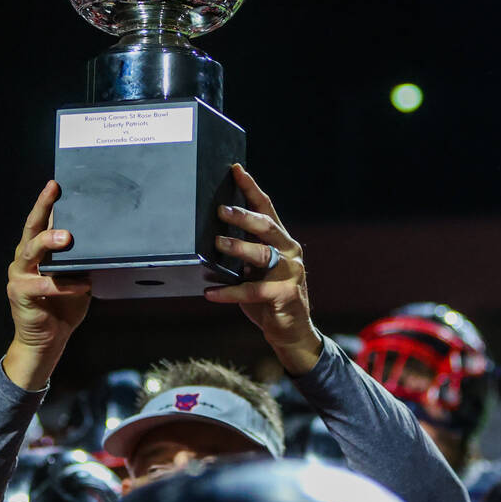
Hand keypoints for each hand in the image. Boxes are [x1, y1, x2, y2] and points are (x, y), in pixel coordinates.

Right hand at [4, 180, 90, 389]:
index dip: (47, 202)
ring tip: (67, 237)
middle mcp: (23, 259)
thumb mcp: (75, 278)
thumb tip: (104, 241)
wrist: (46, 341)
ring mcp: (19, 276)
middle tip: (55, 193)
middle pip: (31, 228)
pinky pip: (45, 285)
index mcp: (35, 252)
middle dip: (43, 208)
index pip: (40, 221)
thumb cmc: (63, 307)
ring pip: (31, 252)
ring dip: (49, 242)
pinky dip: (66, 284)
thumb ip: (80, 261)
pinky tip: (83, 284)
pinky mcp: (21, 294)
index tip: (56, 184)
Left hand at [203, 164, 320, 374]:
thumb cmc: (267, 297)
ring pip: (262, 254)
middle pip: (266, 227)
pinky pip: (253, 290)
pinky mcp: (285, 294)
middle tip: (220, 210)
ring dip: (238, 247)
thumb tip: (213, 236)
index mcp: (280, 241)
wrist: (291, 331)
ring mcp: (291, 272)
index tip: (236, 170)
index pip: (267, 208)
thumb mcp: (254, 270)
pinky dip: (229, 292)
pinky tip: (210, 293)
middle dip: (243, 216)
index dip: (251, 188)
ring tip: (216, 243)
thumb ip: (243, 253)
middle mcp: (289, 252)